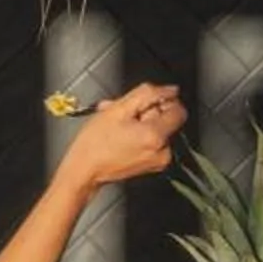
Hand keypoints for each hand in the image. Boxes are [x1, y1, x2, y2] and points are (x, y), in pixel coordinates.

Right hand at [59, 85, 187, 192]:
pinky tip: (122, 135)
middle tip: (123, 114)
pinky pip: (152, 142)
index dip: (163, 101)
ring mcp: (158, 161)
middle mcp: (162, 151)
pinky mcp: (151, 166)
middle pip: (167, 120)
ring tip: (119, 125)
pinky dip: (140, 135)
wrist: (83, 171)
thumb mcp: (119, 108)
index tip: (145, 102)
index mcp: (156, 136)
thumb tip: (170, 90)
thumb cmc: (95, 143)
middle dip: (147, 112)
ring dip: (141, 123)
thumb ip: (148, 94)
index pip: (179, 110)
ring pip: (158, 130)